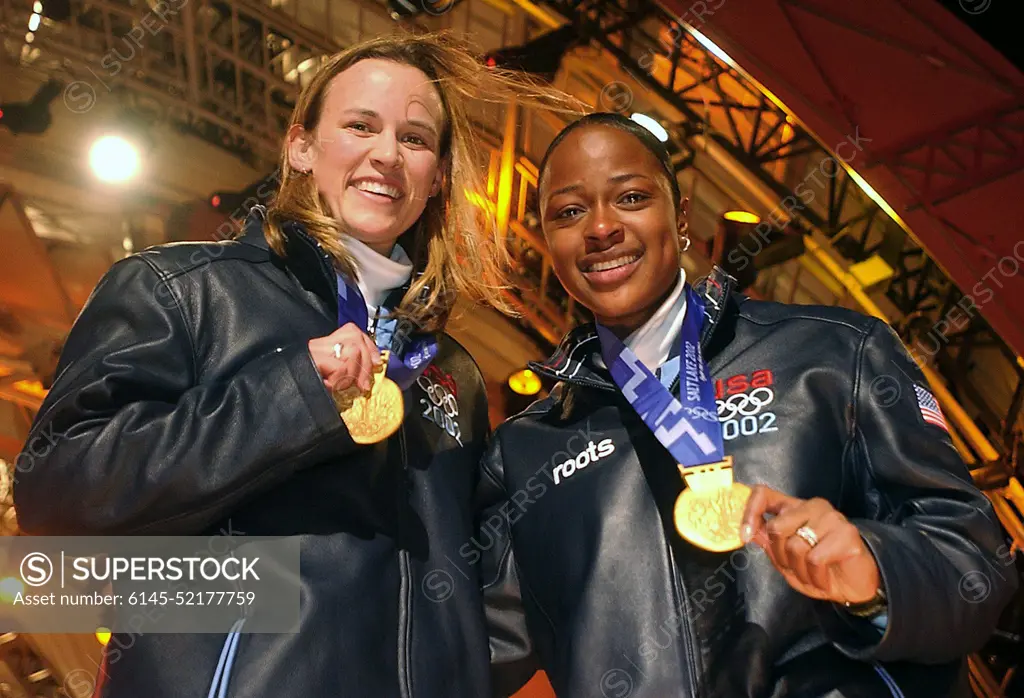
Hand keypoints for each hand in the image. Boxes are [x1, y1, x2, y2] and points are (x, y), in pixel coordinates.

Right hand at [308, 323, 380, 392]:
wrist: (284, 398)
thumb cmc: (308, 393)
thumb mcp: (331, 378)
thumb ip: (348, 368)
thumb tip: (372, 366)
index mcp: (324, 345)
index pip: (352, 331)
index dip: (369, 345)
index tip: (377, 362)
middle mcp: (319, 344)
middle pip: (356, 336)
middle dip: (367, 362)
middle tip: (364, 384)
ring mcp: (315, 351)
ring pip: (352, 349)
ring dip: (354, 372)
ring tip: (345, 386)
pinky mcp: (314, 361)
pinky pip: (341, 367)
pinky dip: (342, 380)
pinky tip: (332, 387)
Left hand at [740, 485, 880, 604]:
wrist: (854, 587)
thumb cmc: (819, 570)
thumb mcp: (785, 560)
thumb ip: (768, 542)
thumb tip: (749, 531)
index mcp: (794, 508)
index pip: (764, 494)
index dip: (750, 512)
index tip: (745, 535)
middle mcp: (812, 506)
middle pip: (776, 527)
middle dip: (780, 556)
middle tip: (794, 568)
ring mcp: (831, 518)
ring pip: (795, 545)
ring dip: (799, 570)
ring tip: (812, 575)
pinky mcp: (847, 534)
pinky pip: (815, 559)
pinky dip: (815, 577)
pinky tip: (825, 580)